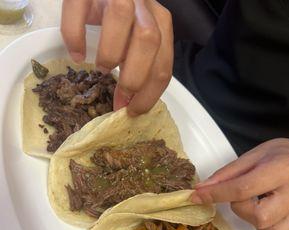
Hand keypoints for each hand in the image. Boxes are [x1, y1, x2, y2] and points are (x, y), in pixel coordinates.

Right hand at [61, 0, 172, 115]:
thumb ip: (140, 66)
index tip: (132, 110)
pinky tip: (77, 55)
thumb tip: (127, 103)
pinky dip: (75, 35)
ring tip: (101, 69)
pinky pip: (79, 8)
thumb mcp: (137, 42)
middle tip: (119, 95)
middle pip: (149, 40)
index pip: (163, 63)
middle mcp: (143, 5)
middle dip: (134, 77)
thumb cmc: (120, 21)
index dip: (149, 93)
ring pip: (121, 16)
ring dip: (110, 52)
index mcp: (159, 23)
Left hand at [192, 139, 288, 229]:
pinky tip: (268, 213)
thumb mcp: (257, 154)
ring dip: (254, 222)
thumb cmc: (286, 155)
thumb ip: (230, 173)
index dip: (215, 194)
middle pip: (259, 216)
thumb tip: (203, 188)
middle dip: (241, 209)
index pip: (243, 188)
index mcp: (283, 170)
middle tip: (244, 196)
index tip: (197, 196)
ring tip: (259, 203)